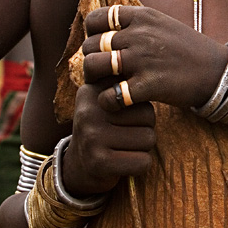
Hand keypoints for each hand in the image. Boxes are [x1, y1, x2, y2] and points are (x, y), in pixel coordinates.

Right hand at [63, 80, 155, 196]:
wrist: (78, 167)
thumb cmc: (104, 127)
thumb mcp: (105, 100)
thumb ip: (121, 81)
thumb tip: (147, 61)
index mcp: (93, 89)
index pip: (141, 91)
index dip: (142, 108)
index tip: (126, 115)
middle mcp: (89, 110)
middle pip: (148, 116)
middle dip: (145, 128)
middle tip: (125, 135)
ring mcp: (92, 136)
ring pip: (149, 139)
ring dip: (144, 148)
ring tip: (124, 147)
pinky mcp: (99, 162)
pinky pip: (143, 162)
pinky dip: (141, 165)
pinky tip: (125, 163)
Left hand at [81, 5, 227, 111]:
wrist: (217, 71)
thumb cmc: (187, 49)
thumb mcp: (162, 24)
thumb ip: (135, 23)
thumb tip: (105, 25)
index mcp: (142, 16)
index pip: (96, 18)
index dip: (91, 34)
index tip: (100, 46)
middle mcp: (139, 34)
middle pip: (90, 45)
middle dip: (91, 60)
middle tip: (101, 73)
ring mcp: (143, 59)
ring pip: (93, 66)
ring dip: (93, 79)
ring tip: (105, 86)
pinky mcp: (148, 85)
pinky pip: (110, 96)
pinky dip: (108, 102)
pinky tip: (118, 102)